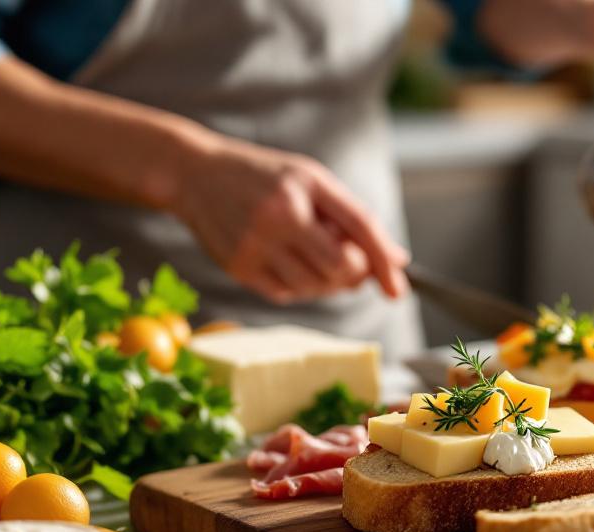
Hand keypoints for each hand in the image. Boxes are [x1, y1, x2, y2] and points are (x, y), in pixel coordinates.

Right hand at [170, 133, 408, 304]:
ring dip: (326, 282)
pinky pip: (287, 295)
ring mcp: (255, 245)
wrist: (194, 174)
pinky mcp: (238, 267)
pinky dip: (299, 286)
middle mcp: (279, 216)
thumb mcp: (311, 182)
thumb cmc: (264, 177)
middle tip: (349, 263)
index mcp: (304, 187)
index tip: (399, 291)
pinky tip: (289, 262)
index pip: (360, 229)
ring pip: (314, 287)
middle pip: (340, 268)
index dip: (384, 264)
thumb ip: (354, 219)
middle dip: (353, 273)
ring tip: (313, 256)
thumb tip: (398, 261)